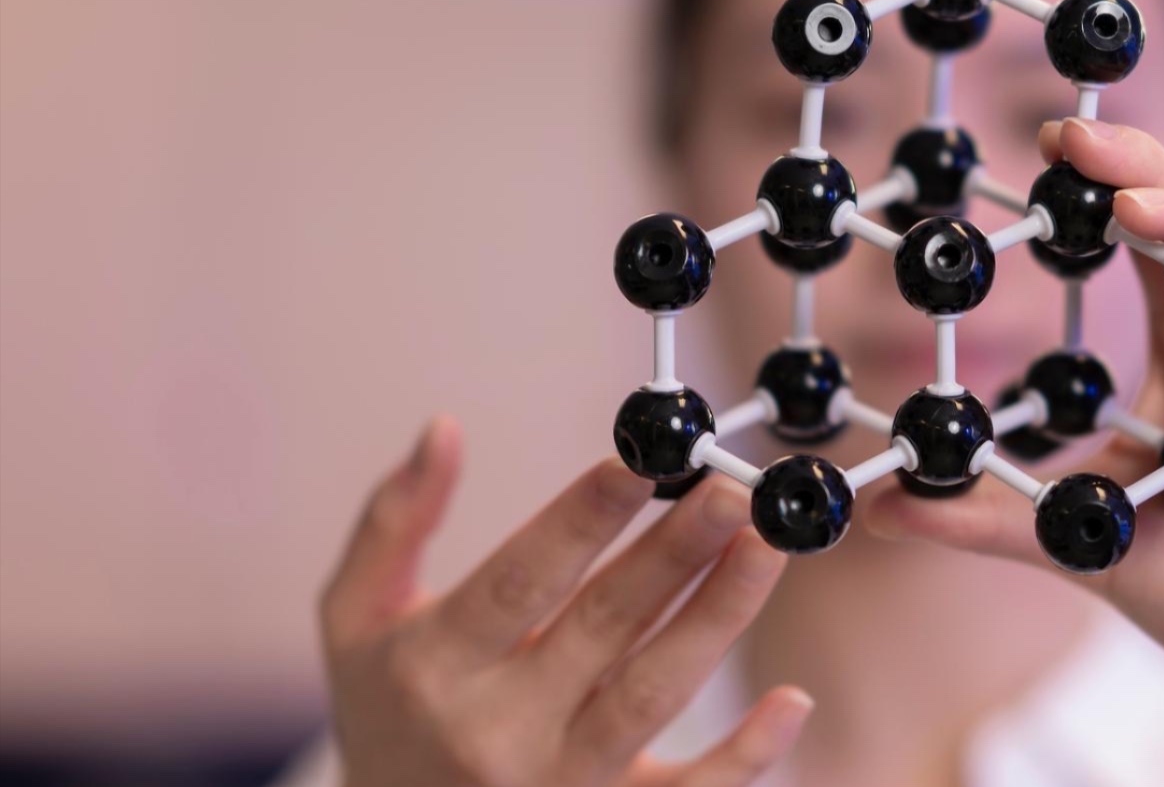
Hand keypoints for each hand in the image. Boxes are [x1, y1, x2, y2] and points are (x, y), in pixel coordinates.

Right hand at [320, 418, 808, 786]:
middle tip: (732, 489)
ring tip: (767, 548)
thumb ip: (395, 523)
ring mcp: (555, 784)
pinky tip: (792, 700)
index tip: (640, 457)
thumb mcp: (355, 621)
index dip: (582, 517)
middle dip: (674, 552)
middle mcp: (495, 730)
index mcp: (434, 666)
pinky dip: (745, 757)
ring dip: (719, 619)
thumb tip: (442, 428)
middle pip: (602, 627)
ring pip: (652, 694)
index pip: (520, 581)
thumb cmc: (386, 710)